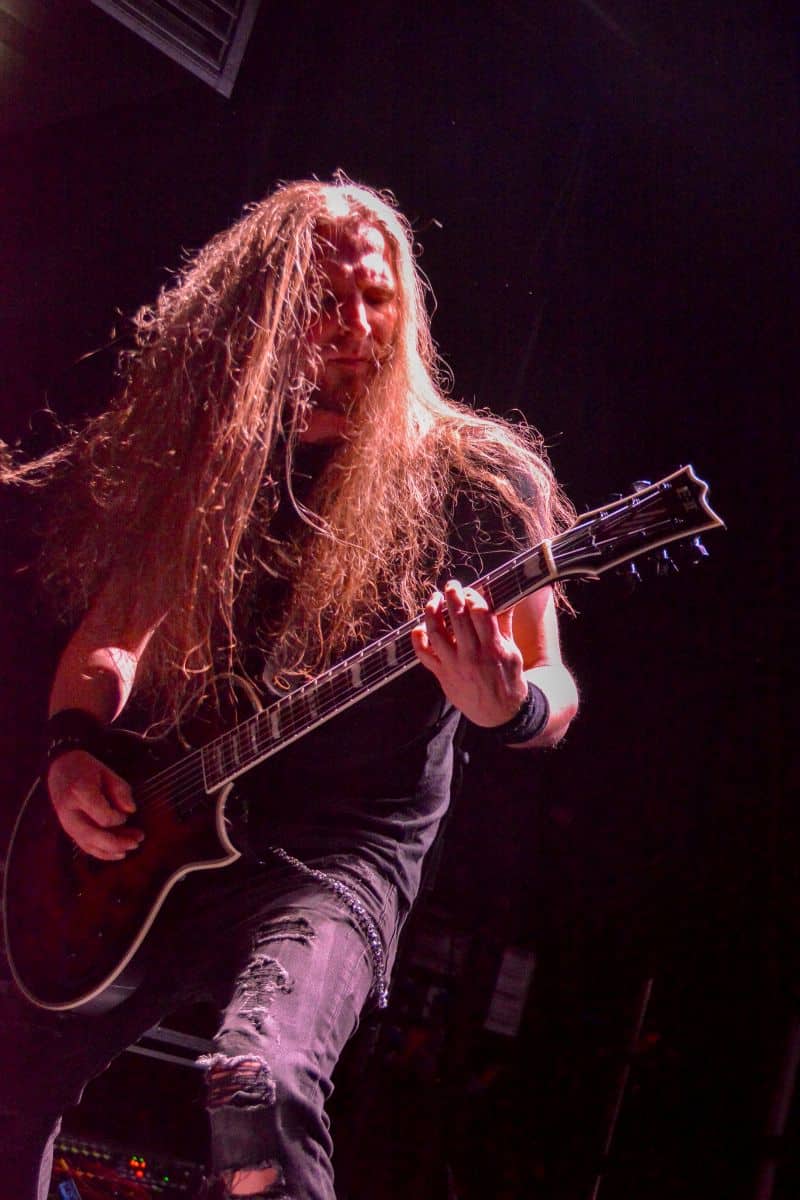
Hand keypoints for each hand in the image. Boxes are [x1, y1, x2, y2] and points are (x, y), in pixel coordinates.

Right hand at [48, 749, 143, 859]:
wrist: (59, 767)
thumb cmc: (86, 768)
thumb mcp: (106, 772)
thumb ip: (120, 791)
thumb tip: (131, 811)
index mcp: (79, 792)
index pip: (102, 816)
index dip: (118, 819)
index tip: (127, 815)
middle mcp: (69, 811)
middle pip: (93, 835)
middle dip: (117, 842)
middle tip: (137, 841)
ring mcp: (66, 823)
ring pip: (88, 844)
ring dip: (112, 850)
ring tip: (132, 846)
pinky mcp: (67, 829)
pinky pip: (84, 846)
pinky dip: (101, 853)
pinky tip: (118, 853)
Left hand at [411, 579, 527, 726]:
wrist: (498, 714)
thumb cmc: (507, 679)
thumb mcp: (512, 652)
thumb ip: (504, 625)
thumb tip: (505, 598)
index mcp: (493, 648)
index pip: (480, 613)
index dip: (473, 596)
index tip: (471, 591)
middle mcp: (472, 655)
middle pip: (457, 618)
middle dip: (452, 596)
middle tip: (451, 585)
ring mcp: (454, 665)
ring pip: (436, 633)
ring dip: (432, 612)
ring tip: (434, 599)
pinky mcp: (442, 675)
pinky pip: (424, 655)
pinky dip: (418, 640)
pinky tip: (419, 628)